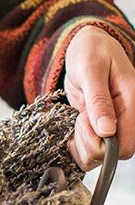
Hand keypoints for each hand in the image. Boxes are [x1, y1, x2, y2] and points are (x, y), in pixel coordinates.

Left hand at [64, 25, 134, 169]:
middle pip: (111, 154)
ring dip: (82, 143)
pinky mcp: (101, 128)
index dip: (102, 143)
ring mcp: (114, 124)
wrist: (87, 48)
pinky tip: (76, 126)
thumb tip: (107, 131)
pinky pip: (89, 151)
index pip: (126, 146)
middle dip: (89, 142)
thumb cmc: (91, 53)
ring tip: (80, 118)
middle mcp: (127, 117)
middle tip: (81, 118)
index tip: (86, 121)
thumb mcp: (91, 71)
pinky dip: (77, 144)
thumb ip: (98, 101)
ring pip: (98, 156)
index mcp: (133, 102)